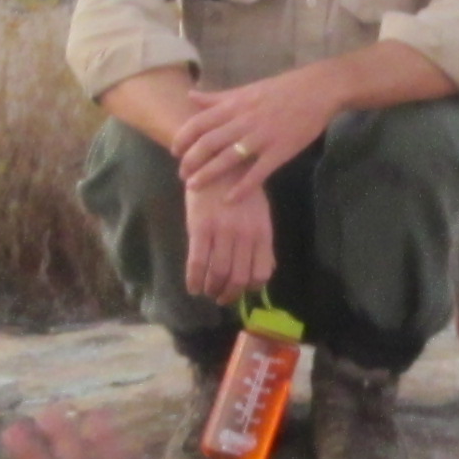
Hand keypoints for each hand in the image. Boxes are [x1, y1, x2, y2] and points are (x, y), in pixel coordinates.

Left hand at [173, 73, 330, 196]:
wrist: (317, 91)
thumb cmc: (281, 89)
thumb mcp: (246, 89)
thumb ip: (217, 97)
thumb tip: (190, 96)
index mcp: (234, 105)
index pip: (199, 122)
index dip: (183, 138)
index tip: (175, 151)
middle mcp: (244, 121)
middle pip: (208, 143)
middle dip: (191, 160)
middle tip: (182, 175)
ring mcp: (261, 137)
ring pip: (227, 159)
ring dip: (208, 174)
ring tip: (193, 187)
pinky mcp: (279, 151)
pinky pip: (257, 173)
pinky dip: (242, 188)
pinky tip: (229, 200)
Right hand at [182, 177, 277, 300]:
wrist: (216, 160)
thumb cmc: (239, 188)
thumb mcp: (259, 214)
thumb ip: (262, 242)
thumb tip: (265, 271)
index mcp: (262, 232)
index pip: (261, 273)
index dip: (250, 289)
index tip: (240, 291)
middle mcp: (245, 235)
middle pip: (239, 278)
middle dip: (229, 294)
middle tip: (220, 298)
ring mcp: (223, 232)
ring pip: (218, 274)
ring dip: (212, 290)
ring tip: (207, 291)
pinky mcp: (200, 228)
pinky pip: (198, 263)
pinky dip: (194, 280)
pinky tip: (192, 287)